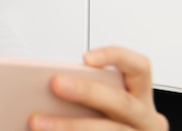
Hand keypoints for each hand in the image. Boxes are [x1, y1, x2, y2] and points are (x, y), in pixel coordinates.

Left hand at [29, 46, 168, 130]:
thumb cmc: (99, 123)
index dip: (116, 57)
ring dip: (69, 126)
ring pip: (108, 130)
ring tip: (37, 122)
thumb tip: (44, 84)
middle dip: (87, 91)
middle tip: (55, 83)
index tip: (86, 57)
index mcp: (139, 98)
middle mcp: (145, 120)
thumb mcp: (98, 106)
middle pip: (121, 102)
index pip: (139, 68)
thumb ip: (81, 93)